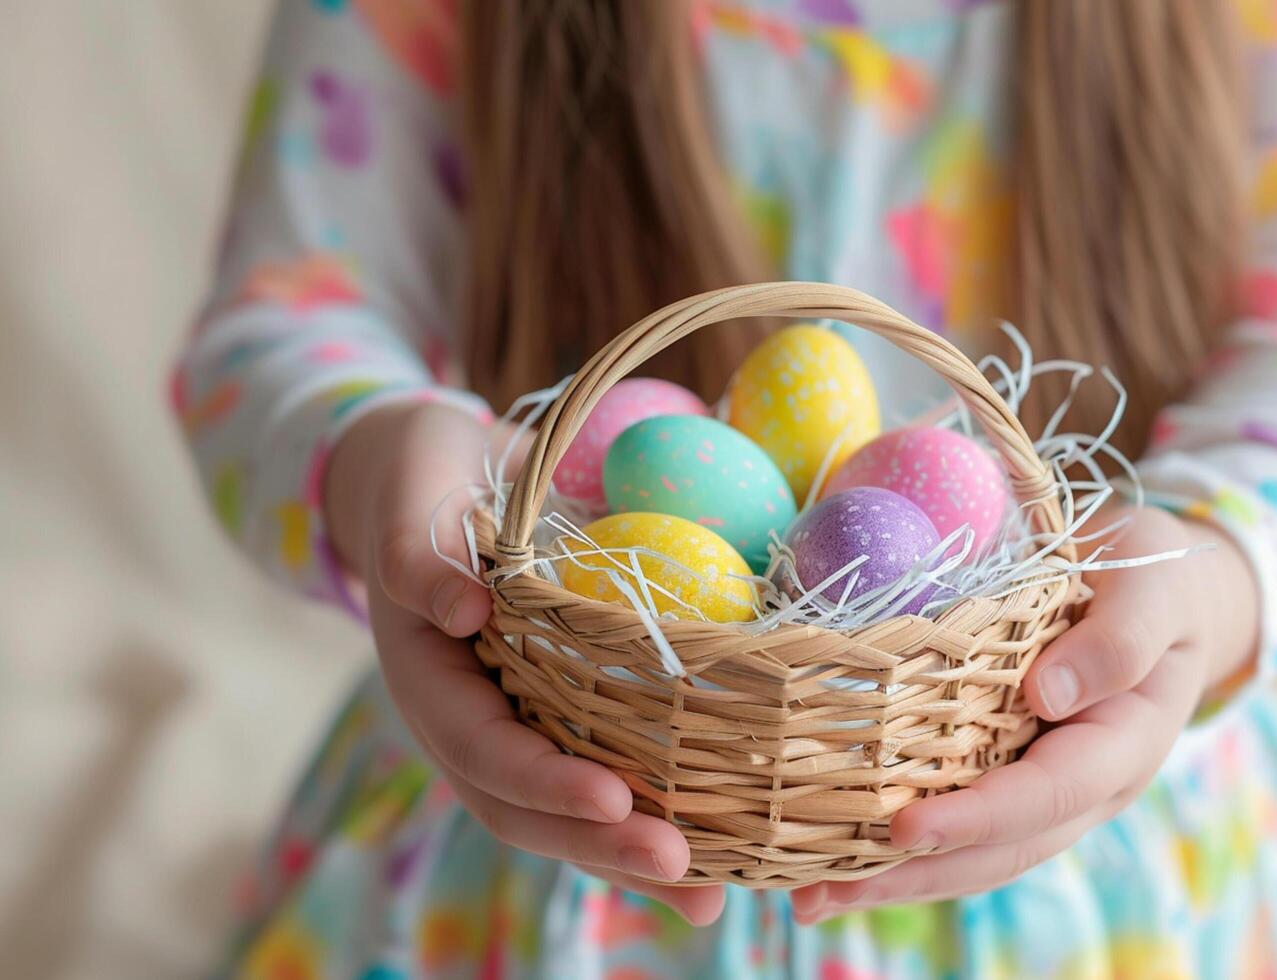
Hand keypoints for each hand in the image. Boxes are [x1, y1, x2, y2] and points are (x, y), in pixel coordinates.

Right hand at [325, 401, 725, 925]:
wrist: (442, 475)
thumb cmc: (423, 478)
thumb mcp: (409, 498)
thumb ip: (418, 553)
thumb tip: (462, 610)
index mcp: (430, 683)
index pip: (484, 750)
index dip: (545, 782)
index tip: (613, 799)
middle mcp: (475, 720)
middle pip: (530, 808)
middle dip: (603, 846)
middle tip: (682, 869)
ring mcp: (520, 723)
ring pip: (572, 810)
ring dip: (635, 854)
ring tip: (712, 895)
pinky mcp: (565, 710)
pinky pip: (608, 768)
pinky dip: (658, 809)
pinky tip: (722, 844)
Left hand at [790, 505, 1258, 922]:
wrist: (1163, 593)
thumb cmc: (1155, 580)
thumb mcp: (1154, 592)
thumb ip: (1120, 640)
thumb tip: (1049, 695)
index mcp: (1123, 746)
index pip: (1046, 795)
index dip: (975, 817)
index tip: (902, 827)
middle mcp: (1084, 788)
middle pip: (998, 852)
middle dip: (913, 875)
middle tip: (822, 891)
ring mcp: (1044, 789)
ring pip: (972, 855)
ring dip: (891, 880)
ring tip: (810, 897)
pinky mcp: (1007, 774)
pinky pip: (955, 821)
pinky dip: (895, 847)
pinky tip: (830, 857)